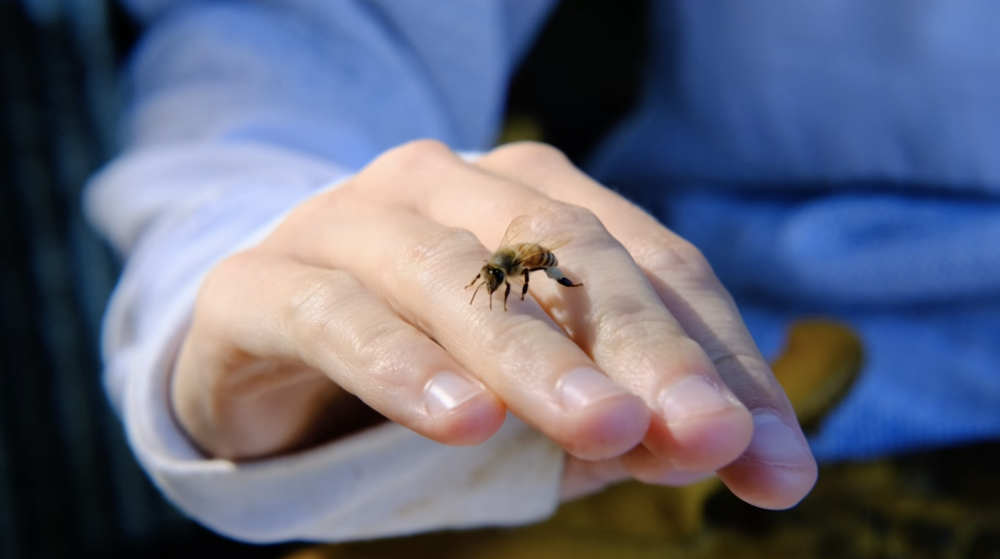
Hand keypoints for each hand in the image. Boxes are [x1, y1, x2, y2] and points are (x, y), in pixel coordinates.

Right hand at [171, 140, 815, 509]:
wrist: (260, 349)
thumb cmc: (425, 368)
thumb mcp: (545, 398)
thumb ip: (632, 416)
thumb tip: (737, 452)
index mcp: (527, 198)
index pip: (649, 265)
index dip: (718, 357)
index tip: (770, 460)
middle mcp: (442, 188)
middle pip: (564, 250)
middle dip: (645, 346)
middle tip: (708, 433)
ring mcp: (348, 221)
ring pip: (454, 274)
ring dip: (535, 356)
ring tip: (606, 430)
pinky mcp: (260, 280)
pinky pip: (335, 312)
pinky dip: (402, 364)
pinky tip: (463, 421)